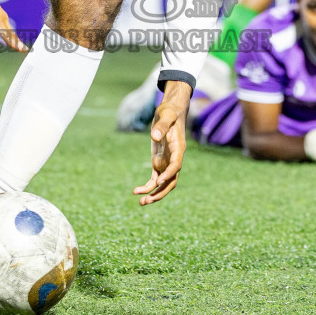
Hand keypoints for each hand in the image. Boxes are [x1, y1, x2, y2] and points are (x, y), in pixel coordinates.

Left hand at [134, 80, 189, 204]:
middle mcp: (174, 158)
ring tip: (141, 202)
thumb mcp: (166, 115)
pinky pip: (155, 179)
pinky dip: (148, 186)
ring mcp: (167, 162)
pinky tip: (137, 192)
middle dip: (160, 192)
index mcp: (178, 148)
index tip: (159, 181)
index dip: (169, 174)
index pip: (176, 165)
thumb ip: (161, 126)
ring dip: (154, 194)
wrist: (170, 112)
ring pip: (163, 184)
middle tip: (147, 200)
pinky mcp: (159, 162)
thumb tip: (154, 136)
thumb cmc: (169, 112)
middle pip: (171, 180)